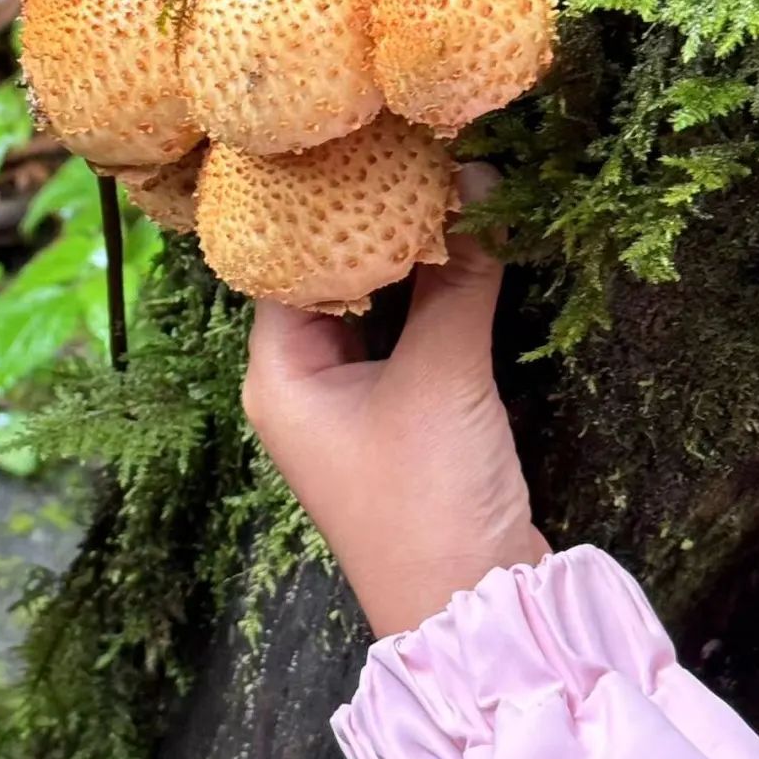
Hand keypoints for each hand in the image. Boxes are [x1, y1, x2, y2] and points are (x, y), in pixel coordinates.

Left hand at [244, 165, 549, 638]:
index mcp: (279, 374)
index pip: (285, 261)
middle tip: (421, 155)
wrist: (475, 611)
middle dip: (378, 224)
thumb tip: (479, 182)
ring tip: (448, 185)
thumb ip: (458, 280)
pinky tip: (466, 249)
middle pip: (330, 277)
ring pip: (375, 304)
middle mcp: (303, 383)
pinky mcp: (400, 416)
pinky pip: (407, 334)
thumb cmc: (427, 501)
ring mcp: (352, 402)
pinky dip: (433, 295)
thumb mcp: (441, 379)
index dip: (327, 204)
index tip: (372, 146)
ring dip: (411, 258)